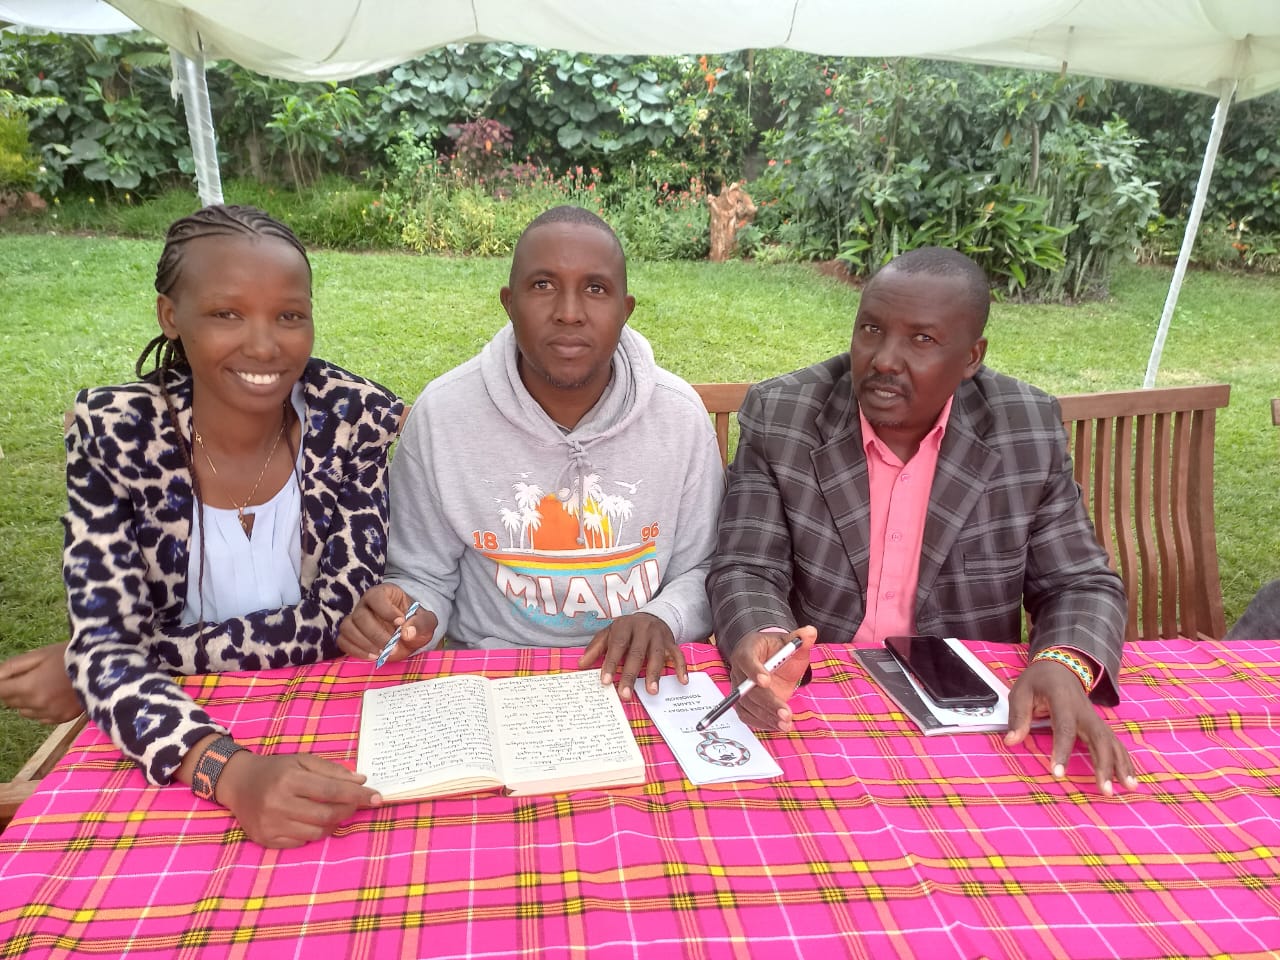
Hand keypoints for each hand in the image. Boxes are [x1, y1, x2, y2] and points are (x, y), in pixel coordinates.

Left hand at [0, 642, 82, 723]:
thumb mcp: (41, 654)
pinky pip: (41, 718)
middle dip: (14, 690)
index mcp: (28, 687)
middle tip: (31, 676)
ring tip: (46, 686)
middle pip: (10, 701)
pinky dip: (42, 709)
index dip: (0, 684)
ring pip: (24, 711)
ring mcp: (50, 714)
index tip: (7, 679)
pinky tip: (55, 696)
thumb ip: (13, 666)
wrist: (106, 668)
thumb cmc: (71, 656)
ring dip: (27, 701)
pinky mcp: (62, 719)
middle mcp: (36, 704)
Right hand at [214, 749, 381, 848]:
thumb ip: (332, 770)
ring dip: (332, 823)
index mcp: (289, 779)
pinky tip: (311, 820)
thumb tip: (361, 782)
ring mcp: (271, 824)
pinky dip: (313, 832)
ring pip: (317, 832)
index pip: (332, 791)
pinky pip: (301, 842)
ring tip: (332, 810)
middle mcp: (278, 803)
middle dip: (348, 810)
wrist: (238, 783)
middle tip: (355, 803)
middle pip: (327, 814)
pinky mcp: (266, 840)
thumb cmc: (276, 770)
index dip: (357, 796)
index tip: (377, 797)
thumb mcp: (302, 760)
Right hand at [337, 583, 437, 662]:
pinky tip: (373, 657)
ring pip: (347, 627)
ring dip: (364, 643)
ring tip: (382, 653)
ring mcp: (355, 619)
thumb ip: (422, 624)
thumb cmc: (416, 623)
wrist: (409, 635)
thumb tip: (407, 632)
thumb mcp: (427, 622)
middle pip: (360, 615)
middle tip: (392, 645)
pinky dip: (355, 650)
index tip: (400, 622)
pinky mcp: (350, 635)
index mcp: (384, 594)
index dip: (385, 610)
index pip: (376, 596)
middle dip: (376, 633)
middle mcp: (365, 604)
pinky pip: (343, 641)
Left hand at [578, 612, 684, 699]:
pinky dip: (681, 667)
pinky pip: (678, 655)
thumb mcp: (609, 633)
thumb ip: (596, 648)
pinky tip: (682, 681)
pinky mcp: (671, 642)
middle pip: (636, 653)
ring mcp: (658, 635)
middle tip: (625, 694)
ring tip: (651, 691)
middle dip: (630, 675)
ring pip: (657, 655)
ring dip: (654, 674)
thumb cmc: (626, 630)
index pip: (617, 646)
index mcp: (624, 626)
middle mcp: (642, 629)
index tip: (605, 681)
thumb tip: (581, 664)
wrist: (651, 616)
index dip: (611, 663)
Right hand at [725, 626, 816, 731]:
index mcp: (748, 650)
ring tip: (786, 724)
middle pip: (747, 689)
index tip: (766, 681)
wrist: (769, 660)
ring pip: (747, 705)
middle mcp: (740, 671)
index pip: (746, 660)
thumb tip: (810, 632)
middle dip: (767, 702)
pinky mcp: (744, 703)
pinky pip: (747, 716)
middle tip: (784, 712)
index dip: (754, 671)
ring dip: (766, 717)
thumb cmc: (777, 650)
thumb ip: (799, 639)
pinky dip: (762, 723)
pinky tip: (778, 727)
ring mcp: (740, 689)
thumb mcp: (790, 642)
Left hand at [1005, 659, 1138, 795]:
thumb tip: (1011, 741)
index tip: (1058, 773)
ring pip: (1112, 742)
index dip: (1062, 751)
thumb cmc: (1038, 681)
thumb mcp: (1021, 692)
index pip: (1065, 728)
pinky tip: (1129, 778)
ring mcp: (1094, 718)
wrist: (1060, 666)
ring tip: (1128, 787)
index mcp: (1062, 701)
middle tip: (1105, 790)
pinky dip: (1124, 761)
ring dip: (1121, 765)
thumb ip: (1018, 716)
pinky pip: (1114, 743)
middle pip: (1099, 738)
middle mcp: (1084, 711)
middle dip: (1104, 765)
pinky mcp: (1098, 725)